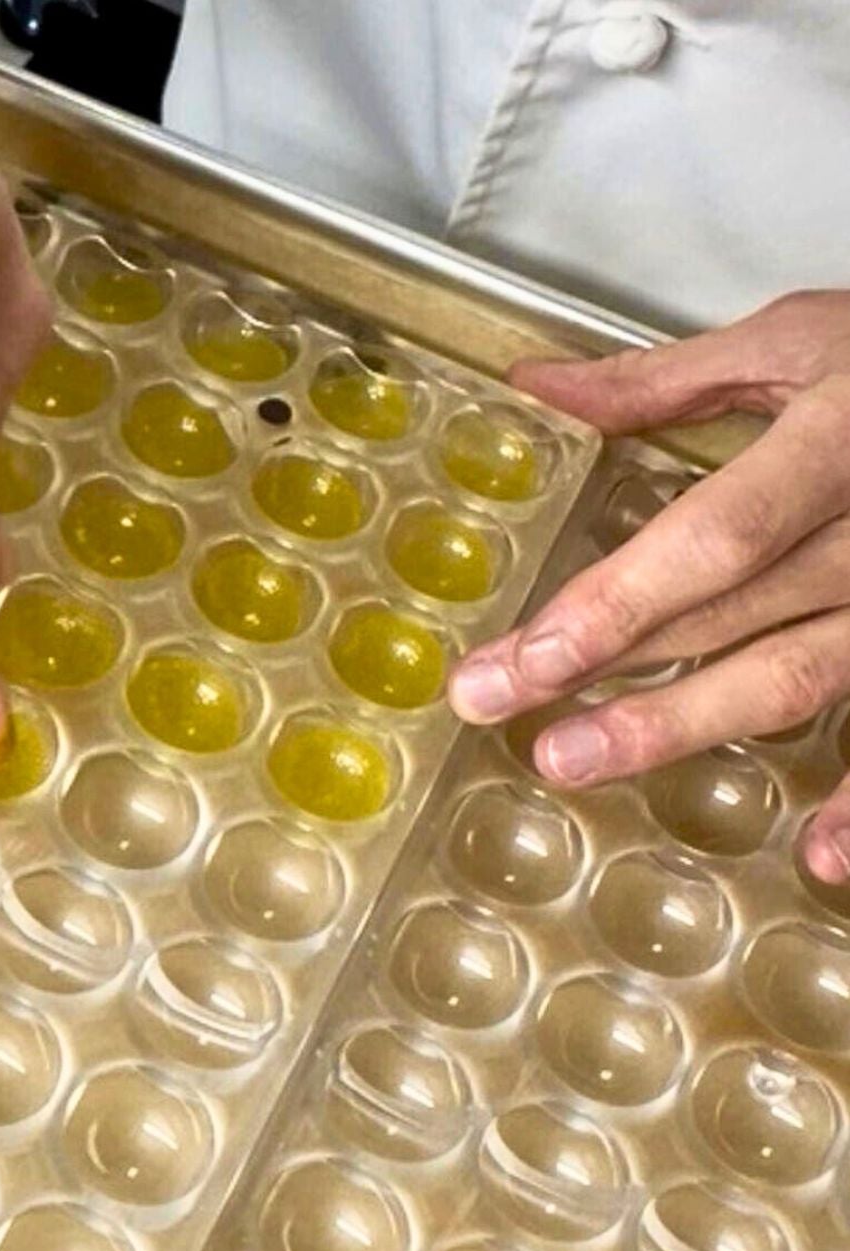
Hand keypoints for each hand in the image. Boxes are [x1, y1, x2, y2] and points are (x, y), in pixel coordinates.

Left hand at [446, 290, 849, 885]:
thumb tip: (539, 388)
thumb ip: (671, 379)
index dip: (619, 599)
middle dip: (606, 668)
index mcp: (840, 437)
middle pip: (734, 614)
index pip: (716, 537)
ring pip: (801, 675)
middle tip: (489, 705)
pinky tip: (824, 859)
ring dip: (683, 726)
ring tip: (573, 760)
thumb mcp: (805, 338)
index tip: (522, 651)